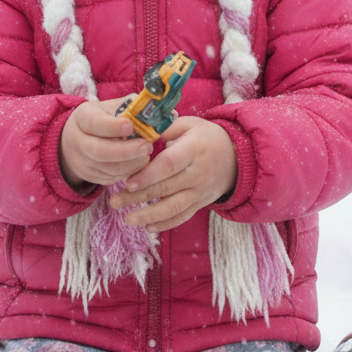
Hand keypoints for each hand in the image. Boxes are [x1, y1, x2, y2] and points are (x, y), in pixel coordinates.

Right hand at [59, 97, 153, 190]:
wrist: (76, 140)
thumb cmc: (100, 119)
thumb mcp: (108, 108)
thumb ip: (129, 106)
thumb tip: (154, 106)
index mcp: (82, 118)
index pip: (95, 123)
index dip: (113, 127)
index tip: (131, 126)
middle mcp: (77, 141)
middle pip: (100, 151)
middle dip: (127, 150)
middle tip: (148, 146)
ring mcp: (82, 162)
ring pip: (108, 168)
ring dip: (131, 163)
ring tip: (146, 154)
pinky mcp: (91, 176)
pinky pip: (111, 177)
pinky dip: (128, 171)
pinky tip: (138, 162)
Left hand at [109, 116, 236, 231]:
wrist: (236, 156)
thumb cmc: (205, 136)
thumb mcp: (189, 124)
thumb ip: (164, 129)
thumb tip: (138, 133)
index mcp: (194, 149)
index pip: (169, 164)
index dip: (148, 174)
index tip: (127, 181)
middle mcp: (199, 172)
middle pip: (166, 188)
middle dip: (139, 196)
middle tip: (115, 201)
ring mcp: (201, 191)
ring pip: (174, 207)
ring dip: (149, 215)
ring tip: (128, 219)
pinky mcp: (202, 203)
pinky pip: (183, 216)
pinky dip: (166, 224)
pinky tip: (148, 227)